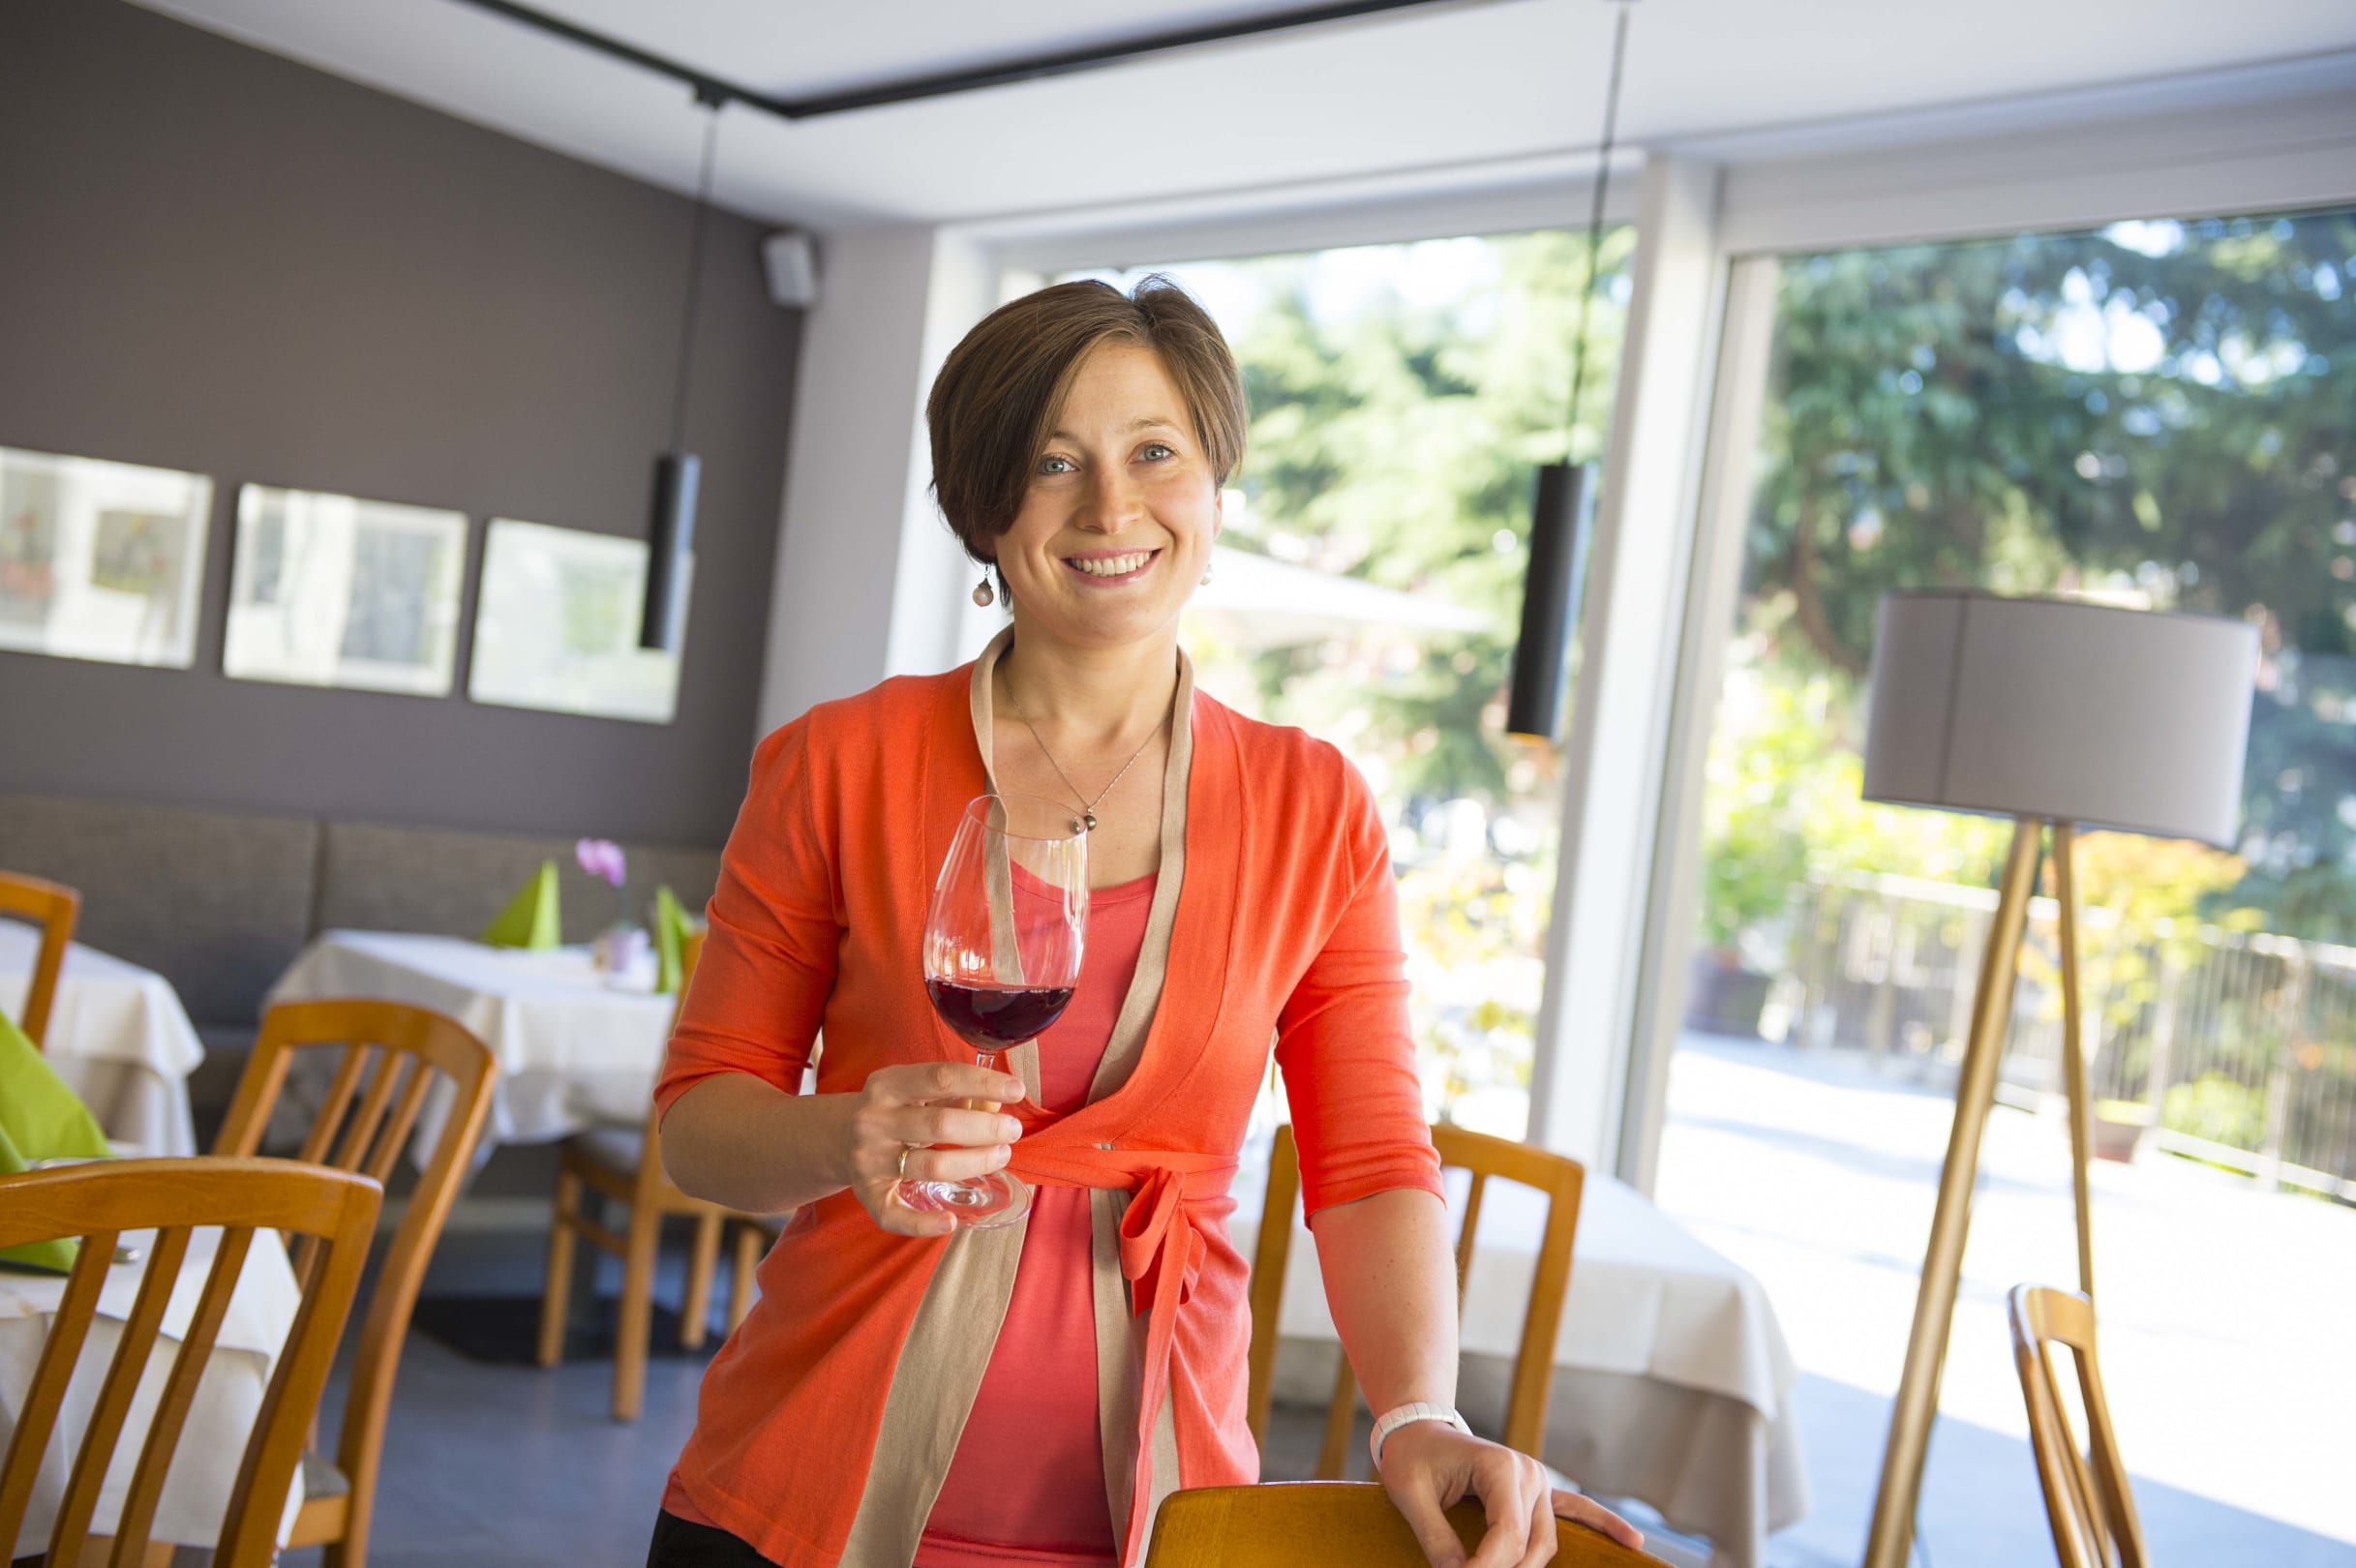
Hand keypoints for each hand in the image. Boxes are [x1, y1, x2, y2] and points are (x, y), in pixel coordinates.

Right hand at [841, 1061, 1025, 1236]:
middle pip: (940, 1124)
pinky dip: (924, 1224)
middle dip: (985, 1128)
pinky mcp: (867, 1195)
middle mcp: (873, 1120)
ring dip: (974, 1163)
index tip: (1017, 1090)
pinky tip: (950, 1222)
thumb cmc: (896, 1110)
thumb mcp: (919, 1090)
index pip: (942, 1077)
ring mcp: (868, 1159)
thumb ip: (959, 1095)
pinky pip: (894, 1215)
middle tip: (1013, 1131)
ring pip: (930, 1167)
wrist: (840, 1138)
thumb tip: (997, 1107)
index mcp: (887, 1084)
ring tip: (1001, 1155)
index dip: (984, 1083)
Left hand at [1380, 1421, 1643, 1567]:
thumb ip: (1435, 1538)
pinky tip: (1633, 1542)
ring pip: (1545, 1543)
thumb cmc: (1413, 1457)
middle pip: (1530, 1544)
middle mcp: (1529, 1474)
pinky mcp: (1539, 1493)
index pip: (1508, 1535)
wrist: (1419, 1429)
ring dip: (1526, 1567)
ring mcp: (1539, 1483)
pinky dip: (1603, 1524)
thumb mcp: (1411, 1494)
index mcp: (1501, 1467)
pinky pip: (1577, 1511)